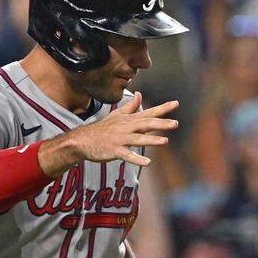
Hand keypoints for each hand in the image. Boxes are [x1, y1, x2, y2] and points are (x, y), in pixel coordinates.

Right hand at [51, 93, 176, 172]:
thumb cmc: (102, 129)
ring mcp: (119, 139)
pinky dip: (136, 159)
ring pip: (137, 139)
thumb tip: (139, 94)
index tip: (176, 103)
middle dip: (161, 124)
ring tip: (165, 141)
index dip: (162, 108)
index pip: (148, 113)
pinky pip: (126, 155)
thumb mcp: (116, 116)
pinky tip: (147, 162)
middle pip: (145, 124)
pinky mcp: (113, 150)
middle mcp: (125, 127)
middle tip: (175, 123)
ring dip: (151, 140)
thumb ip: (130, 107)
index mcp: (128, 120)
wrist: (81, 140)